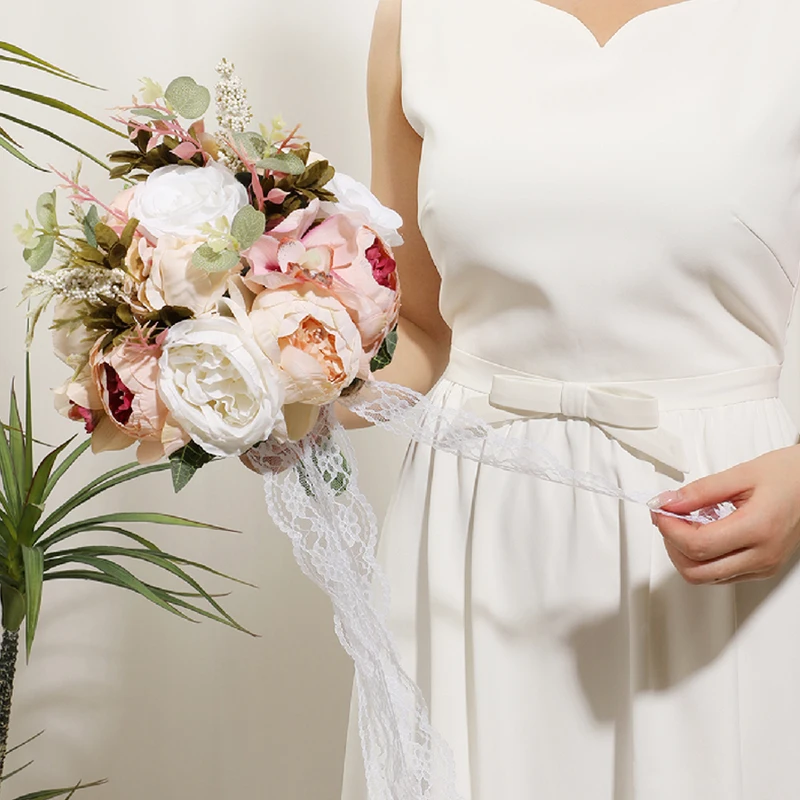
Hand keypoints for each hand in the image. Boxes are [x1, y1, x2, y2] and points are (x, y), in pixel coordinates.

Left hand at [649, 444, 799, 584]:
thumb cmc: (790, 476)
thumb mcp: (741, 474)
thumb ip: (700, 491)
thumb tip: (669, 502)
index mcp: (758, 528)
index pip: (698, 546)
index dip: (670, 529)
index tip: (661, 511)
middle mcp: (762, 555)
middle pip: (697, 571)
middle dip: (672, 545)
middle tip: (667, 518)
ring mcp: (763, 566)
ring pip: (706, 578)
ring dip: (684, 554)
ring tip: (683, 524)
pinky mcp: (762, 569)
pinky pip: (720, 574)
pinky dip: (701, 558)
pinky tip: (700, 533)